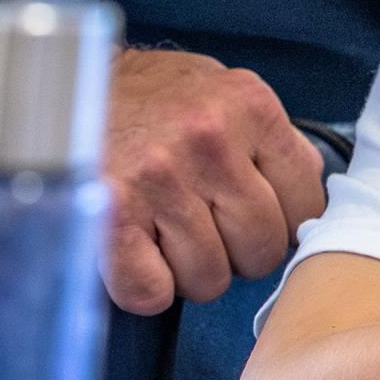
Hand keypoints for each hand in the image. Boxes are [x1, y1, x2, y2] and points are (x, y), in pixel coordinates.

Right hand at [102, 47, 325, 313]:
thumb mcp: (227, 93)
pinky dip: (146, 288)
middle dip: (239, 252)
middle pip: (261, 249)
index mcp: (250, 106)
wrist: (70, 86)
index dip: (284, 222)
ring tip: (168, 232)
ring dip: (190, 271)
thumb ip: (271, 141)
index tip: (259, 217)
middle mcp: (209, 141)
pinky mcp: (110, 218)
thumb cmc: (157, 97)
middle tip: (208, 227)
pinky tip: (138, 251)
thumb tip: (309, 194)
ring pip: (209, 279)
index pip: (306, 203)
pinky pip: (151, 293)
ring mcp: (159, 180)